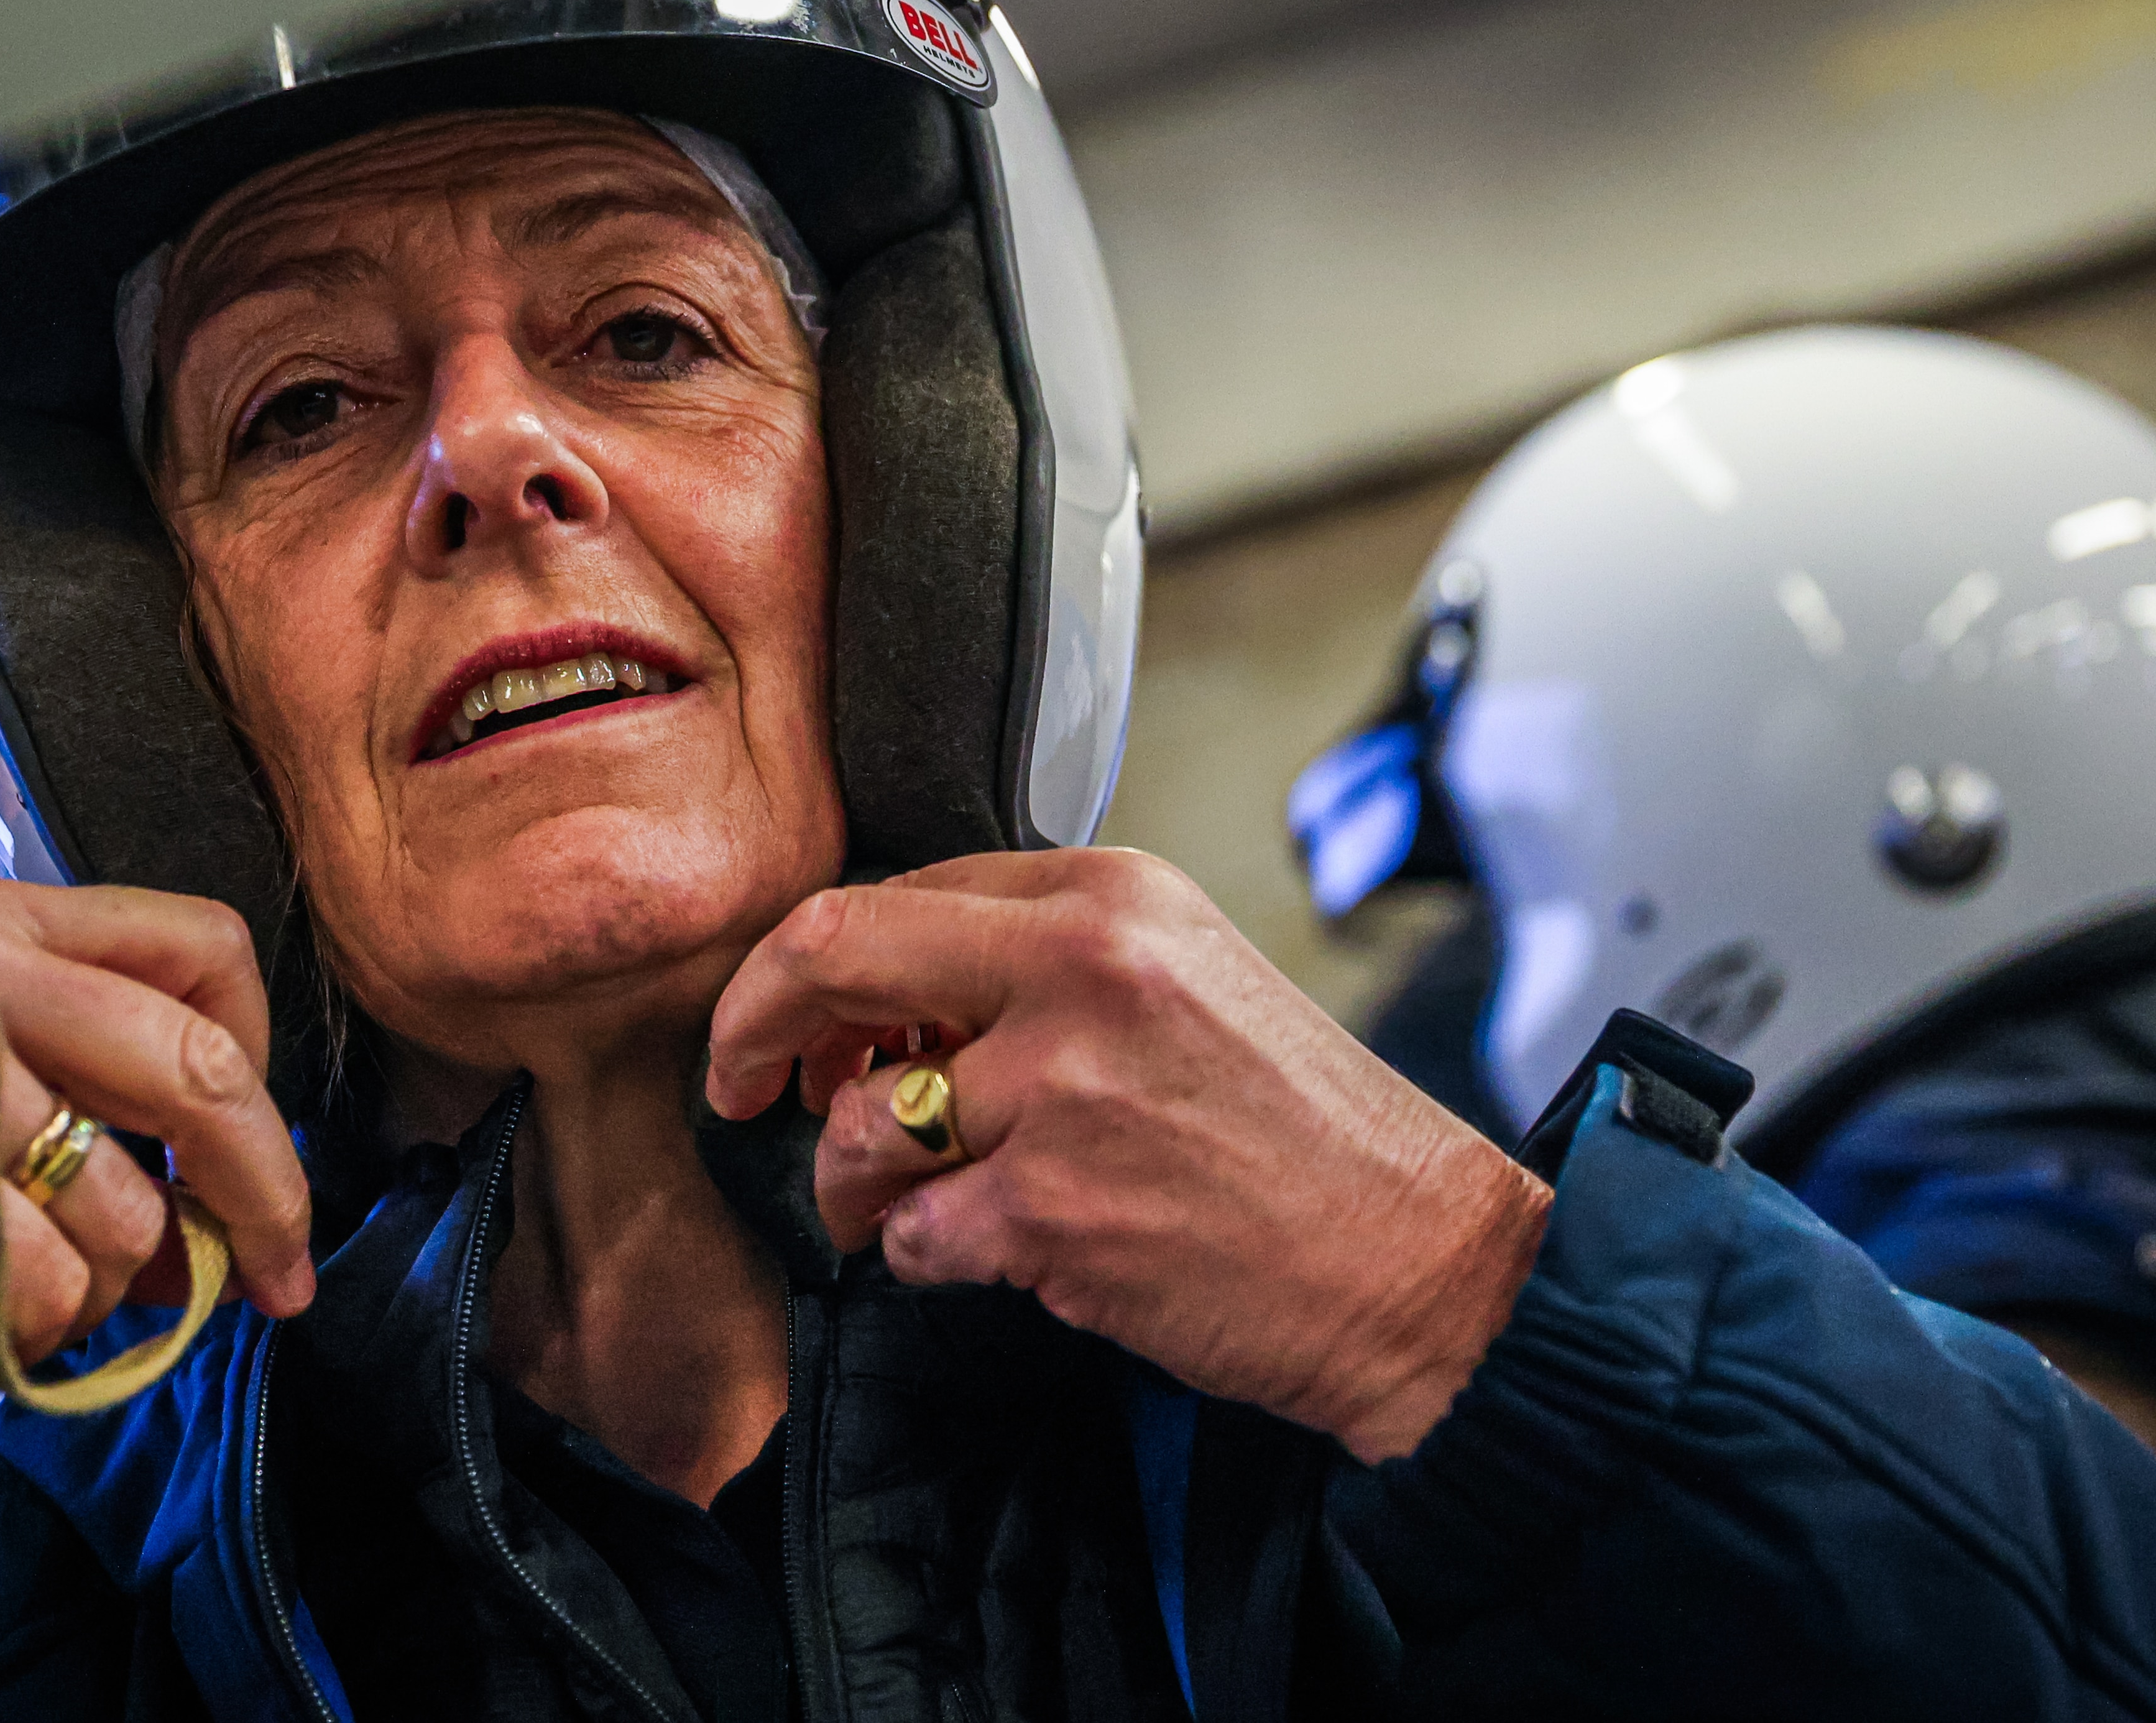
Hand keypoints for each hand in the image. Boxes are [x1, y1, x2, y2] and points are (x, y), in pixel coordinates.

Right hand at [0, 877, 314, 1366]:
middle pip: (199, 1068)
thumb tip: (221, 1213)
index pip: (201, 947)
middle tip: (276, 1273)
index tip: (255, 1140)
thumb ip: (82, 1086)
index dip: (258, 1056)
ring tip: (34, 1295)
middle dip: (262, 1189)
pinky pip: (48, 1285)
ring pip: (125, 1206)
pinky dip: (29, 1335)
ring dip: (105, 1287)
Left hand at [706, 850, 1547, 1462]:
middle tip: (737, 1085)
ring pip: (859, 1127)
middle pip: (829, 955)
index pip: (894, 894)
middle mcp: (1080, 971)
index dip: (814, 967)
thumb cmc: (1304, 1134)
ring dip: (852, 1185)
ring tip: (897, 1213)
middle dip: (751, 1028)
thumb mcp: (1185, 981)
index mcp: (1111, 896)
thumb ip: (1040, 965)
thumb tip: (882, 1002)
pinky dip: (921, 1259)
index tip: (793, 1022)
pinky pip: (906, 1236)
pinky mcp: (1050, 1212)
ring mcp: (1061, 1092)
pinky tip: (989, 1258)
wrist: (1418, 1262)